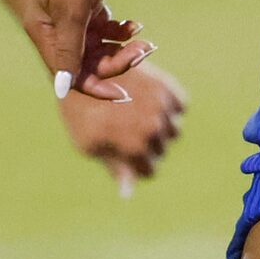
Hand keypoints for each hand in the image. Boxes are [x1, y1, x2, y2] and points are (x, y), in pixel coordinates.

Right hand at [24, 0, 151, 99]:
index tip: (124, 93)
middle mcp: (53, 24)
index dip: (95, 85)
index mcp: (42, 28)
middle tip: (145, 51)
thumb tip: (62, 89)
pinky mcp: (89, 2)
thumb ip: (70, 51)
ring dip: (122, 48)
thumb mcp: (76, 12)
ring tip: (146, 41)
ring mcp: (71, 13)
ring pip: (98, 47)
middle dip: (115, 61)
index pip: (67, 72)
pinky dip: (120, 31)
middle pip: (85, 61)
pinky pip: (104, 30)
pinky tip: (136, 26)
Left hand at [59, 61, 187, 194]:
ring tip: (135, 114)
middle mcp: (153, 127)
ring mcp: (162, 106)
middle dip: (146, 146)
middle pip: (162, 151)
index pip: (150, 171)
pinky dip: (167, 107)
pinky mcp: (167, 87)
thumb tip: (128, 194)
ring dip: (159, 127)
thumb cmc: (80, 110)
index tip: (122, 152)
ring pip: (173, 130)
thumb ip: (114, 168)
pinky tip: (147, 100)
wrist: (82, 64)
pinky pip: (179, 108)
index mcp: (134, 147)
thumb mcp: (90, 144)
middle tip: (124, 128)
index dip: (135, 165)